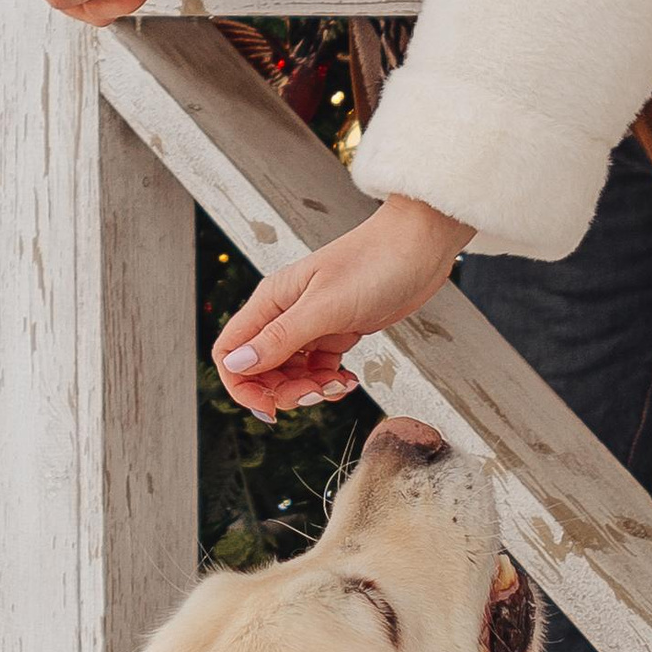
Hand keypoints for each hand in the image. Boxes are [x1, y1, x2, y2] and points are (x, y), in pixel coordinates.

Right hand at [213, 196, 473, 418]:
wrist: (419, 245)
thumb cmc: (374, 263)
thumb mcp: (325, 307)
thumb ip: (280, 338)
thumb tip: (235, 365)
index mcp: (271, 301)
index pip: (231, 351)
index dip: (242, 385)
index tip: (270, 406)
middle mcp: (284, 313)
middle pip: (260, 369)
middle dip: (283, 391)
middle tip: (316, 394)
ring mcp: (311, 324)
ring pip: (290, 373)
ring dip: (310, 389)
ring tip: (340, 384)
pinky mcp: (336, 332)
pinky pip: (319, 369)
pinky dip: (330, 382)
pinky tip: (350, 380)